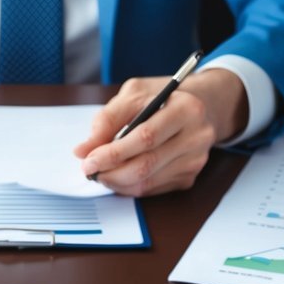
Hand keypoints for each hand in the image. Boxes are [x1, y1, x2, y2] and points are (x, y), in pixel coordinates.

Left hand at [73, 69, 248, 195]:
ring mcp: (195, 160)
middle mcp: (197, 137)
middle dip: (111, 172)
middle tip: (89, 170)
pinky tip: (119, 175)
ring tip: (100, 172)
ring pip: (147, 182)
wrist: (200, 106)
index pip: (145, 138)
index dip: (113, 153)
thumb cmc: (162, 98)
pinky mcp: (190, 176)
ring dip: (116, 182)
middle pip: (146, 165)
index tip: (88, 159)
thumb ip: (107, 120)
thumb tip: (83, 150)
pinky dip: (129, 186)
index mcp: (186, 109)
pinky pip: (153, 189)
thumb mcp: (134, 94)